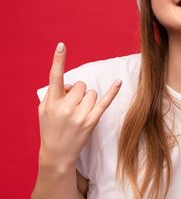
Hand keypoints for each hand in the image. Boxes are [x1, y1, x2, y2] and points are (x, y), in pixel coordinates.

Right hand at [37, 42, 121, 170]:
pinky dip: (113, 91)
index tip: (62, 46)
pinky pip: (104, 102)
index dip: (58, 60)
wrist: (57, 153)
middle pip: (80, 85)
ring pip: (91, 92)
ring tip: (79, 113)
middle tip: (71, 106)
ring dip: (87, 99)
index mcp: (51, 102)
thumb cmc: (50, 128)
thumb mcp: (44, 110)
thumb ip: (54, 93)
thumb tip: (70, 84)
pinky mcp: (92, 121)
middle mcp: (66, 107)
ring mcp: (80, 115)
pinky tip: (119, 82)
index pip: (55, 77)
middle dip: (78, 92)